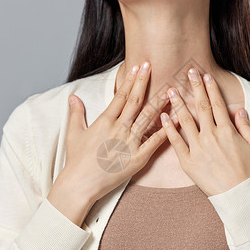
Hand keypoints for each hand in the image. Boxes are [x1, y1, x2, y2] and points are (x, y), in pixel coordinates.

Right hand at [48, 61, 178, 211]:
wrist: (80, 184)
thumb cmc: (76, 160)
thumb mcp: (74, 134)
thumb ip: (76, 114)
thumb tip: (73, 97)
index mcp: (104, 121)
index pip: (120, 96)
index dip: (130, 80)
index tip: (138, 67)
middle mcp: (118, 129)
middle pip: (134, 101)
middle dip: (143, 82)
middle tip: (152, 65)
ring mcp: (129, 143)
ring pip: (147, 118)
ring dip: (159, 102)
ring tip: (169, 89)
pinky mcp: (137, 158)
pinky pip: (154, 142)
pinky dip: (166, 130)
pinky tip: (176, 119)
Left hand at [160, 68, 249, 196]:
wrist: (238, 196)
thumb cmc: (249, 171)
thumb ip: (246, 126)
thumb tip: (238, 109)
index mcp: (227, 130)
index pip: (217, 104)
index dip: (210, 88)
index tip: (205, 76)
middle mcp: (211, 136)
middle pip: (201, 106)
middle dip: (195, 87)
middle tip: (188, 72)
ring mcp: (198, 148)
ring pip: (185, 120)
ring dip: (178, 103)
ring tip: (171, 89)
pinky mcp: (187, 161)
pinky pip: (176, 141)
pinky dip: (169, 128)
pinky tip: (163, 116)